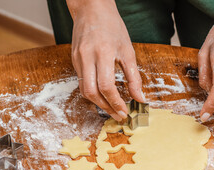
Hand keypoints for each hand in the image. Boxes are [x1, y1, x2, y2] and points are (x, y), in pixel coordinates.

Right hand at [67, 0, 143, 120]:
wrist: (91, 9)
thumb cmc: (112, 26)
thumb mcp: (128, 50)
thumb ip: (134, 76)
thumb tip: (139, 98)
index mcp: (102, 53)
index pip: (107, 86)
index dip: (116, 102)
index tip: (125, 112)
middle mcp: (86, 57)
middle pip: (92, 93)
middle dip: (106, 108)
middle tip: (118, 115)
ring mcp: (77, 59)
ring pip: (84, 90)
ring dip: (98, 103)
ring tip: (112, 108)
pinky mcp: (73, 60)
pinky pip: (82, 82)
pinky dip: (93, 92)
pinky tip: (103, 95)